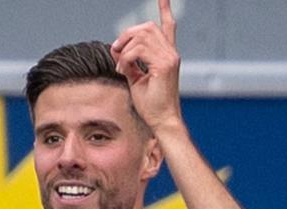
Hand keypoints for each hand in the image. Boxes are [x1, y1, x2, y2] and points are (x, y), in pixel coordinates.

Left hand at [110, 0, 182, 132]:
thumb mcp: (135, 79)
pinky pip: (138, 51)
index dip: (165, 9)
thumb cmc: (151, 105)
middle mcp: (171, 52)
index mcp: (166, 54)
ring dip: (124, 48)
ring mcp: (170, 58)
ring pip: (142, 37)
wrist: (162, 121)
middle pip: (147, 27)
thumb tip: (117, 50)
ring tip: (119, 66)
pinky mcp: (165, 65)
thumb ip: (128, 62)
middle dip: (126, 34)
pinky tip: (123, 71)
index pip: (168, 26)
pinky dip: (126, 59)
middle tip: (115, 51)